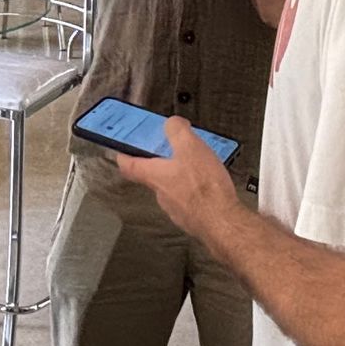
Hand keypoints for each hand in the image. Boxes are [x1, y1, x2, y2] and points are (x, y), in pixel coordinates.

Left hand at [117, 117, 238, 238]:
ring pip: (173, 189)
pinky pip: (190, 201)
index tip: (122, 150)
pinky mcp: (192, 217)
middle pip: (153, 176)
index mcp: (155, 175)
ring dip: (182, 177)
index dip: (124, 155)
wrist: (222, 221)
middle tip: (173, 152)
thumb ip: (177, 130)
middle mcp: (161, 193)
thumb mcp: (190, 147)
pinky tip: (210, 185)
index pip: (128, 165)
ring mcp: (176, 208)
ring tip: (200, 167)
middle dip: (163, 163)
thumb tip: (172, 123)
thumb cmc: (204, 189)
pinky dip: (197, 191)